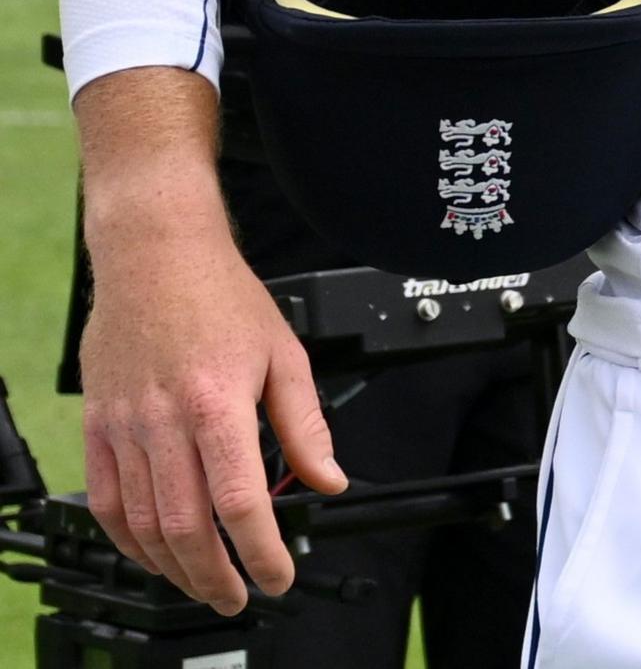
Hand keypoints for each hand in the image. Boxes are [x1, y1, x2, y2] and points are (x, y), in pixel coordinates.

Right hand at [79, 219, 345, 609]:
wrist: (156, 257)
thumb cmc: (223, 298)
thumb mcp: (286, 356)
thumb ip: (306, 426)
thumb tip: (330, 479)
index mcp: (218, 406)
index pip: (240, 503)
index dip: (261, 551)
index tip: (278, 575)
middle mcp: (164, 423)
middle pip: (185, 526)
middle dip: (216, 575)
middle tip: (239, 595)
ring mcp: (124, 427)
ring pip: (141, 522)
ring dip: (173, 566)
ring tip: (203, 582)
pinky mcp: (98, 426)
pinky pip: (104, 500)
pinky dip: (127, 538)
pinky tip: (152, 552)